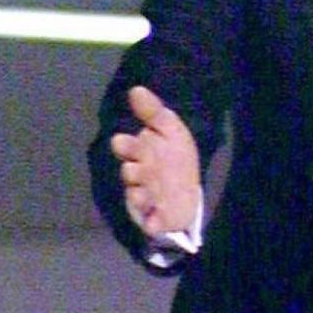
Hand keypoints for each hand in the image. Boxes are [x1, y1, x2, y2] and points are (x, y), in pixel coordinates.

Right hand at [110, 86, 199, 235]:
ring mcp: (145, 196)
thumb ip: (153, 112)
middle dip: (133, 171)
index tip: (121, 142)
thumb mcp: (170, 129)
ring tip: (144, 196)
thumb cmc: (175, 156)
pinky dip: (151, 223)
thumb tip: (135, 89)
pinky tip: (154, 224)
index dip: (125, 146)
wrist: (190, 189)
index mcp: (140, 152)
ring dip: (139, 195)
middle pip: (130, 172)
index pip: (127, 147)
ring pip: (137, 195)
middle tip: (135, 170)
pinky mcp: (155, 217)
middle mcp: (139, 174)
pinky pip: (151, 221)